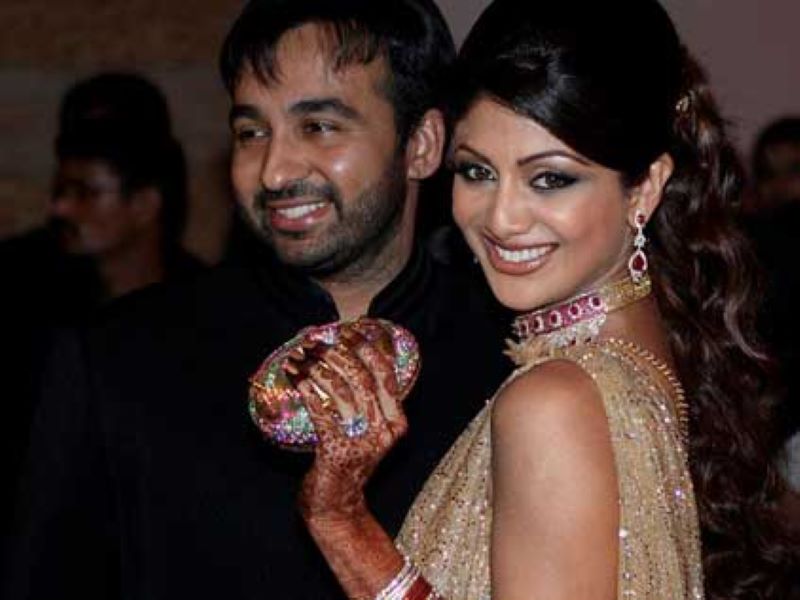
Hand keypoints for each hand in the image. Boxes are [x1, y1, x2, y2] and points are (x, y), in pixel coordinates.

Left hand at [286, 319, 409, 520]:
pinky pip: (321, 411)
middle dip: (337, 354)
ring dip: (317, 368)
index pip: (386, 376)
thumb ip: (365, 403)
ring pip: (340, 392)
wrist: (337, 507)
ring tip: (300, 357)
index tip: (352, 330)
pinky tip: (296, 378)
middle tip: (316, 342)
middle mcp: (384, 431)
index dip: (368, 349)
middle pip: (362, 379)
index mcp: (396, 423)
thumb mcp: (367, 433)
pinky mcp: (337, 451)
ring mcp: (362, 442)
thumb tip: (344, 358)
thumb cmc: (348, 462)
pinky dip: (307, 391)